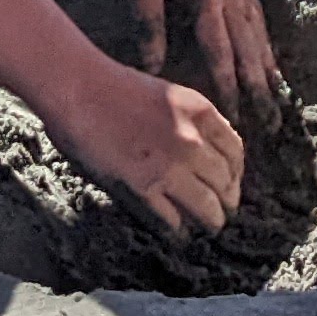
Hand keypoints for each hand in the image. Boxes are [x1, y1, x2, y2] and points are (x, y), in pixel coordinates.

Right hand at [50, 59, 245, 236]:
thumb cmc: (116, 86)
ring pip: (207, 206)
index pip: (236, 152)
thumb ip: (191, 120)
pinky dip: (177, 227)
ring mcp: (170, 165)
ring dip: (211, 220)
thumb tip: (206, 148)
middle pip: (226, 183)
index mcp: (201, 112)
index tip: (231, 182)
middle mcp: (193, 140)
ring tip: (210, 225)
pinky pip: (172, 217)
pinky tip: (177, 229)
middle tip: (224, 210)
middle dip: (227, 200)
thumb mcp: (169, 94)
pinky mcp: (144, 185)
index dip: (236, 173)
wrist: (80, 88)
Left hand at [122, 0, 280, 118]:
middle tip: (271, 119)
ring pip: (258, 32)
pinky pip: (258, 13)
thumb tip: (153, 67)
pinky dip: (266, 37)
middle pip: (248, 49)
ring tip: (278, 93)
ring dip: (268, 66)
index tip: (236, 117)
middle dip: (258, 87)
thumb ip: (149, 23)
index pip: (219, 53)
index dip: (228, 87)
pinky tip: (269, 49)